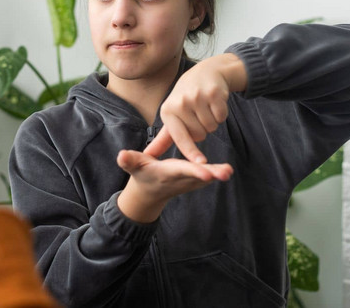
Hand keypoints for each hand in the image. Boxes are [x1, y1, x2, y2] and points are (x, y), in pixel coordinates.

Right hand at [116, 149, 232, 222]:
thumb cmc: (141, 173)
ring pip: (204, 177)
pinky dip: (217, 173)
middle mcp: (179, 179)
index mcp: (165, 172)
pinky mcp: (193, 181)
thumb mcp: (132, 166)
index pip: (180, 170)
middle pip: (196, 175)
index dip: (192, 171)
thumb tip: (121, 156)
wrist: (149, 192)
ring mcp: (187, 182)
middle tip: (226, 173)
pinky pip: (206, 176)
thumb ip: (128, 160)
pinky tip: (228, 170)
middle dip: (210, 174)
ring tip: (228, 171)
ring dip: (217, 174)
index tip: (205, 173)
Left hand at [144, 53, 246, 162]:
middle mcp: (180, 104)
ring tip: (204, 107)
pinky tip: (214, 102)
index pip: (180, 138)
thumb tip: (148, 155)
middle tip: (197, 113)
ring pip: (211, 127)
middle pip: (200, 135)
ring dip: (211, 121)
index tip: (200, 163)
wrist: (204, 74)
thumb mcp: (171, 116)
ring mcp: (197, 97)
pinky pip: (221, 117)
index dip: (190, 151)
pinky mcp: (213, 93)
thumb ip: (162, 138)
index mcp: (167, 111)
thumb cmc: (186, 99)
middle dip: (202, 129)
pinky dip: (221, 113)